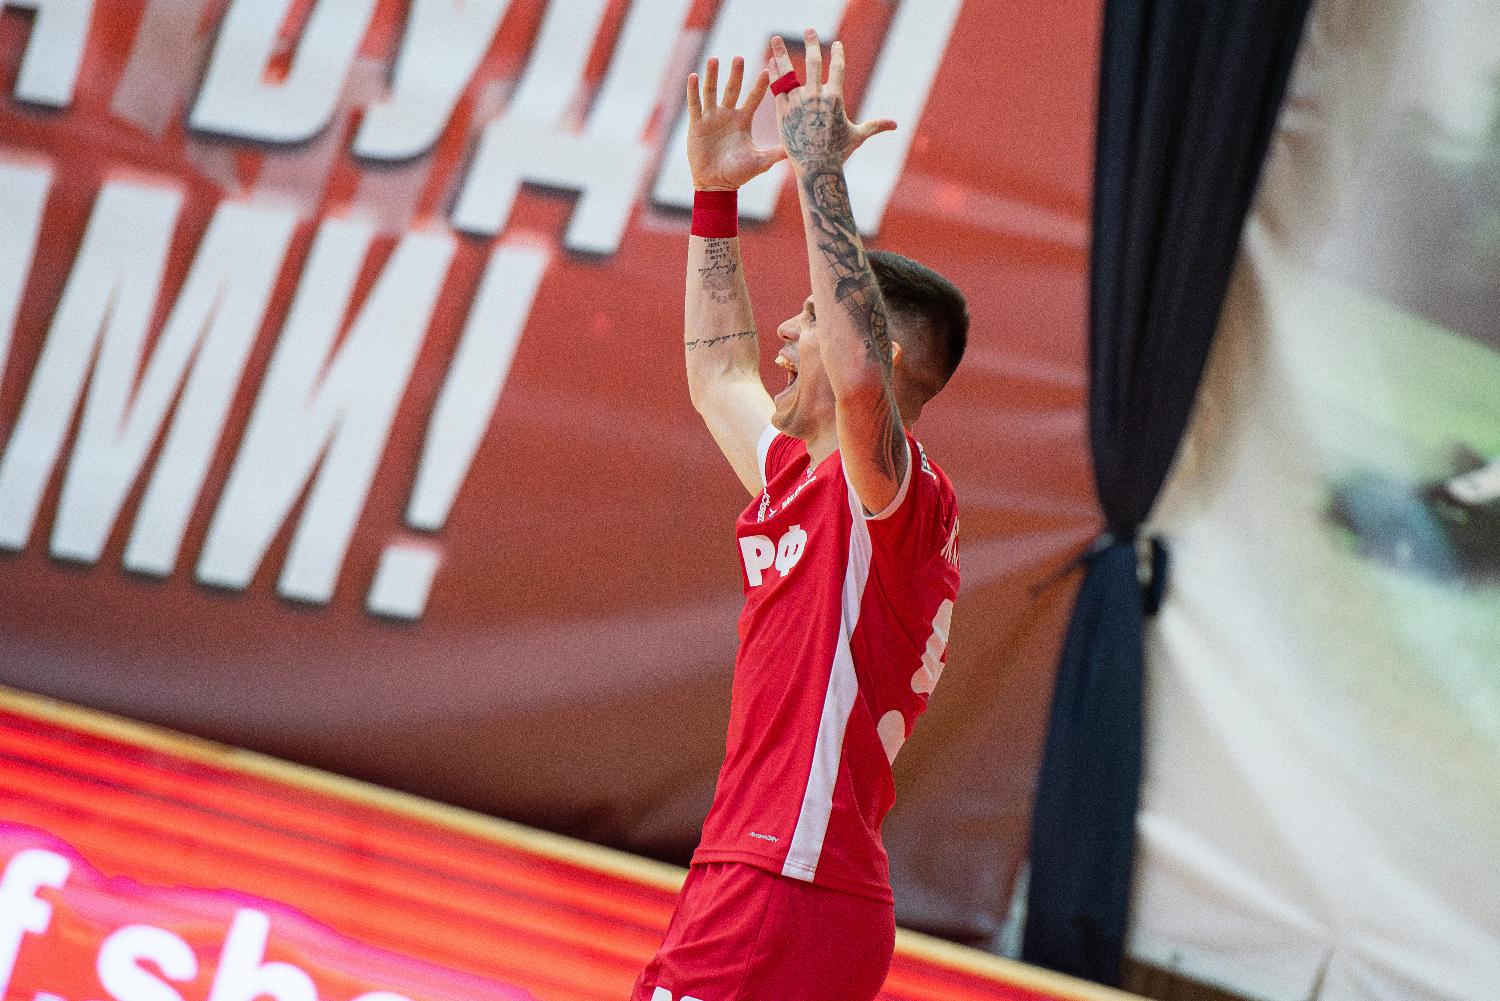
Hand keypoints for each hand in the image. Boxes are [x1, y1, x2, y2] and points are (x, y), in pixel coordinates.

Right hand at [686, 56, 786, 191]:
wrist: (715, 185)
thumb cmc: (738, 174)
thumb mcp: (760, 162)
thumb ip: (776, 154)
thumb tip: (798, 149)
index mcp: (743, 120)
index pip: (753, 98)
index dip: (760, 85)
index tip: (768, 69)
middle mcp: (727, 115)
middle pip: (732, 89)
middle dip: (735, 74)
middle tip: (739, 58)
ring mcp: (711, 118)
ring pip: (711, 92)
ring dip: (712, 76)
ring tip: (714, 59)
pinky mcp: (696, 125)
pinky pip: (695, 104)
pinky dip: (693, 91)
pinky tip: (693, 76)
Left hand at [769, 31, 896, 170]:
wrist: (816, 169)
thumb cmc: (839, 154)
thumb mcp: (857, 136)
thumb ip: (875, 126)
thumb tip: (895, 124)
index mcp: (835, 98)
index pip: (837, 67)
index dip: (837, 54)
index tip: (835, 44)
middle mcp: (816, 95)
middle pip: (812, 61)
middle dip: (811, 43)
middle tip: (808, 30)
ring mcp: (798, 102)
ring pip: (788, 72)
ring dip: (781, 53)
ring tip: (775, 39)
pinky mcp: (782, 111)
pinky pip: (777, 88)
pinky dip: (774, 74)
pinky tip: (770, 63)